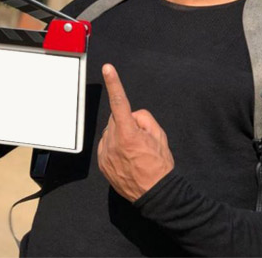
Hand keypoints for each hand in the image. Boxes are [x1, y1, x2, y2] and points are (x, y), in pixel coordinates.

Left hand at [98, 64, 174, 202]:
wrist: (155, 194)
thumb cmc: (160, 164)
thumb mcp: (159, 135)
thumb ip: (143, 118)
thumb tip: (131, 117)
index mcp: (128, 133)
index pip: (120, 102)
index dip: (114, 83)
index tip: (108, 69)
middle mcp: (113, 142)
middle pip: (116, 118)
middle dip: (126, 122)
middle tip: (141, 139)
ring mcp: (105, 154)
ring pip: (110, 132)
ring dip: (120, 135)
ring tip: (134, 152)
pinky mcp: (102, 163)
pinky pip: (106, 145)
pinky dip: (115, 147)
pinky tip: (127, 158)